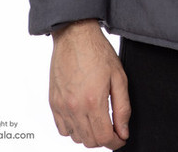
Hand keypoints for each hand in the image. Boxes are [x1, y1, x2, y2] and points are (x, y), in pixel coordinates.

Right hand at [49, 19, 130, 148]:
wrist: (75, 36)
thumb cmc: (97, 52)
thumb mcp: (119, 77)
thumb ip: (123, 107)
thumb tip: (123, 131)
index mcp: (93, 101)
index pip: (104, 138)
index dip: (116, 142)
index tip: (121, 138)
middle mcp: (75, 107)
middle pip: (90, 141)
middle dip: (104, 139)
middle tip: (113, 128)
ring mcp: (61, 106)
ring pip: (76, 138)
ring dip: (89, 134)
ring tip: (98, 119)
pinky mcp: (53, 103)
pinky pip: (62, 129)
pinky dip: (73, 129)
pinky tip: (83, 116)